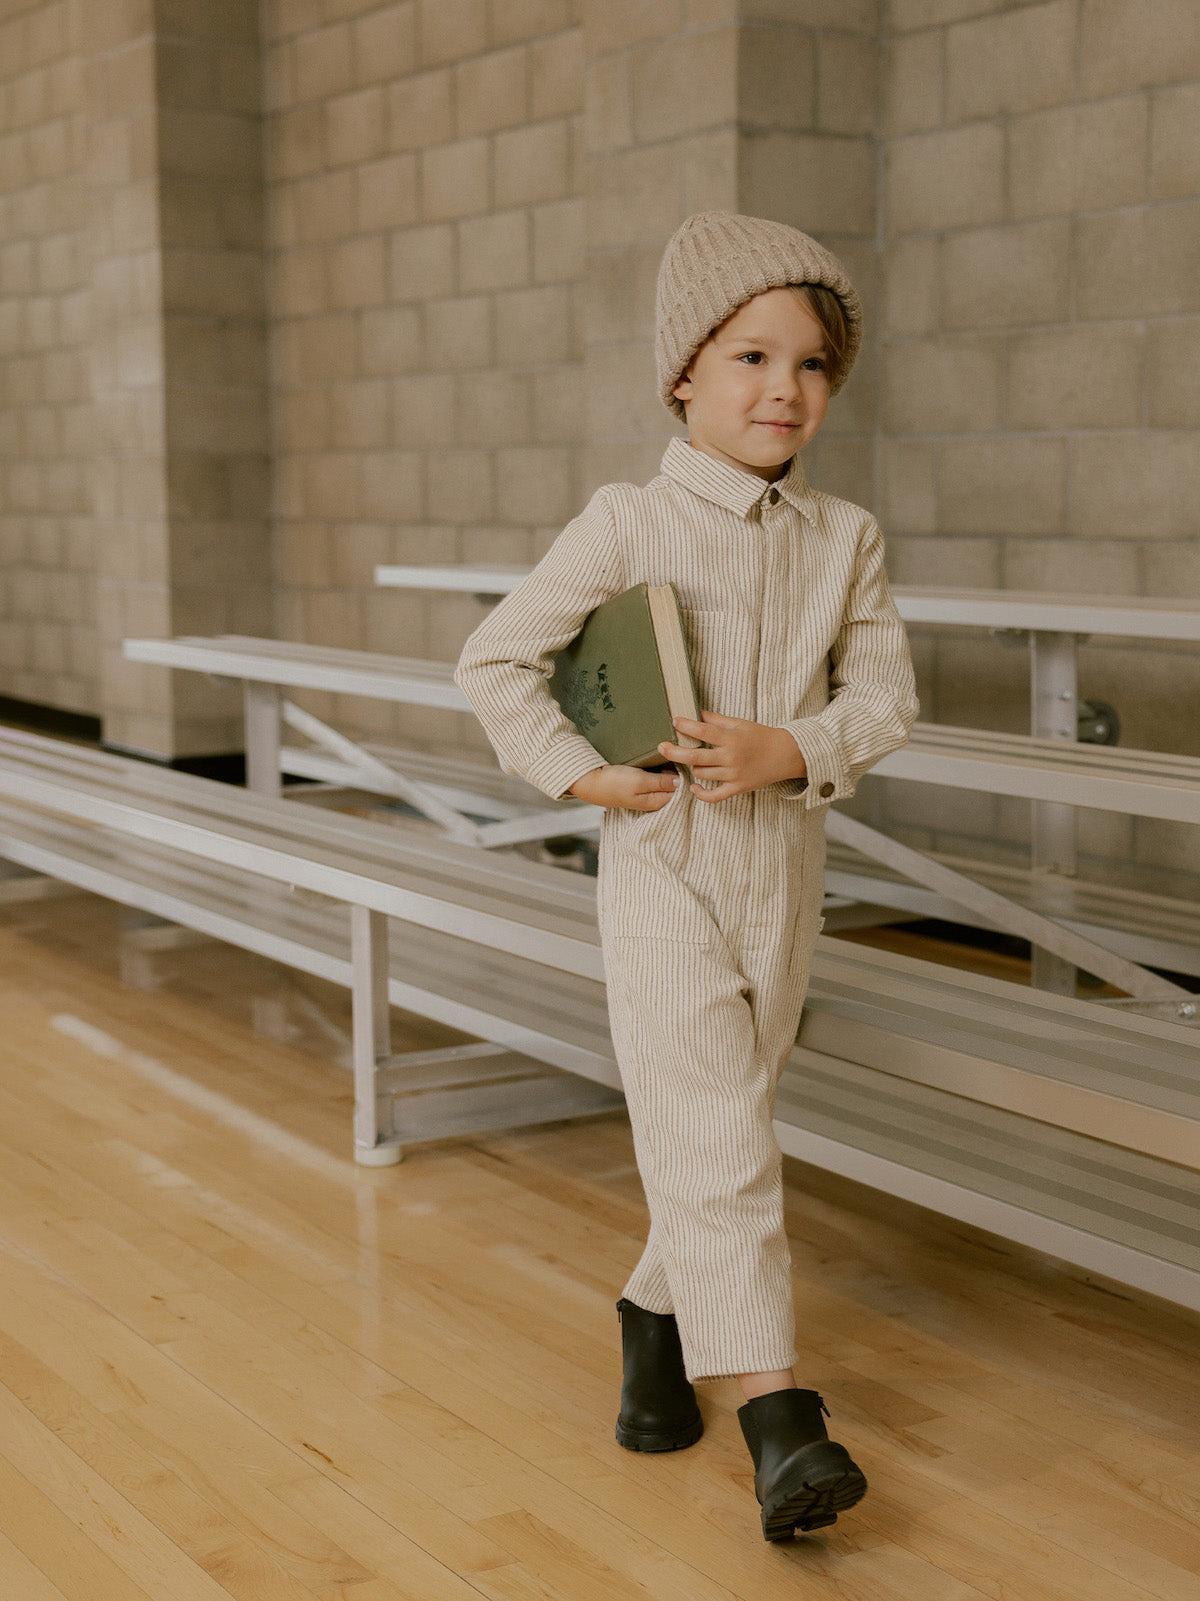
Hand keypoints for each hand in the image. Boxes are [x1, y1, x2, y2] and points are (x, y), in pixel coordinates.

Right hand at [567, 764, 680, 810]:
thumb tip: (681, 783)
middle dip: (677, 772)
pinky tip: (657, 758)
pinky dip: (657, 768)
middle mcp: (652, 799)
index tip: (686, 761)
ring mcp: (645, 792)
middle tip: (678, 754)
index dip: (685, 776)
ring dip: (667, 768)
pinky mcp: (638, 785)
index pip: (680, 791)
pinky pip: (654, 776)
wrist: (589, 781)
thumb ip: (661, 783)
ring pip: (664, 780)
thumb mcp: (640, 781)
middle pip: (673, 785)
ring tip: (669, 754)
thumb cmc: (613, 783)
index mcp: (656, 801)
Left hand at [657, 709, 806, 802]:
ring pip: (701, 773)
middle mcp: (730, 757)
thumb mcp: (740, 723)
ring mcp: (733, 775)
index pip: (702, 731)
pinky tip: (693, 787)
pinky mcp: (737, 788)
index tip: (674, 721)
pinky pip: (714, 796)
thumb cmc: (762, 736)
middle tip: (662, 747)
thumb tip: (697, 713)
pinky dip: (701, 794)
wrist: (786, 755)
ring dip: (694, 767)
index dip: (685, 725)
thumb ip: (717, 720)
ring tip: (695, 760)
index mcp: (731, 738)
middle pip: (695, 757)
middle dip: (674, 751)